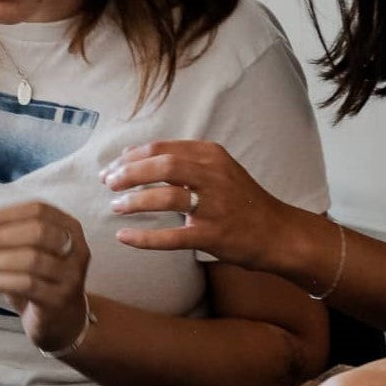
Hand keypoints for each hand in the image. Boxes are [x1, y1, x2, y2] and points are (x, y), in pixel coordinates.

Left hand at [0, 201, 91, 353]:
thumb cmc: (38, 281)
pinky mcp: (59, 299)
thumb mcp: (16, 255)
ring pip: (32, 259)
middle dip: (1, 237)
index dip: (5, 215)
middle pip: (38, 231)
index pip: (38, 209)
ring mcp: (71, 275)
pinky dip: (2, 280)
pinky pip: (28, 284)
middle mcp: (77, 248)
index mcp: (68, 228)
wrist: (61, 322)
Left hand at [103, 139, 288, 270]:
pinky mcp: (213, 235)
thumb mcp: (219, 169)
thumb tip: (135, 159)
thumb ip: (184, 161)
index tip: (113, 167)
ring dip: (134, 202)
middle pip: (161, 166)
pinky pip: (172, 237)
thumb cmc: (242, 201)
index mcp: (211, 155)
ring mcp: (214, 206)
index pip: (162, 148)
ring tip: (116, 206)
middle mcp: (213, 175)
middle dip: (129, 173)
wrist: (278, 232)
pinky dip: (144, 238)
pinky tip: (124, 237)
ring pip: (165, 198)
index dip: (131, 156)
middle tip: (108, 183)